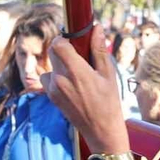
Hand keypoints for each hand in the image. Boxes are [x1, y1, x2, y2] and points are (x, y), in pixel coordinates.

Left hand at [41, 26, 129, 156]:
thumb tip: (97, 28)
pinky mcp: (52, 98)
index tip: (75, 41)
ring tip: (77, 75)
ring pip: (50, 67)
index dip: (65, 39)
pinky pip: (49, 80)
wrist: (101, 132)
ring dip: (60, 66)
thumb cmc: (109, 103)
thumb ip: (99, 50)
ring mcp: (54, 90)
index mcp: (76, 71)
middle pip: (53, 53)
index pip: (58, 44)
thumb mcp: (108, 75)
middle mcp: (61, 80)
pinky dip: (58, 79)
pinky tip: (73, 86)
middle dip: (64, 50)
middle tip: (79, 57)